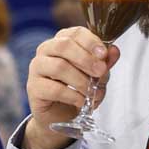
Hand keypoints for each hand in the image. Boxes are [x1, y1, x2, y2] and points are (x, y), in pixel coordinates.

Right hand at [22, 27, 119, 148]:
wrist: (61, 115)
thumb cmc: (77, 89)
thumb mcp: (96, 75)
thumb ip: (104, 62)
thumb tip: (114, 51)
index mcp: (62, 41)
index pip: (75, 33)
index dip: (91, 42)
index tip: (104, 54)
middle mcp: (46, 50)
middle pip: (64, 46)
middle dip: (86, 59)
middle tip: (100, 72)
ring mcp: (37, 68)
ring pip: (59, 67)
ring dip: (81, 81)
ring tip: (92, 92)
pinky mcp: (33, 88)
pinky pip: (54, 89)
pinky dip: (72, 96)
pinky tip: (81, 101)